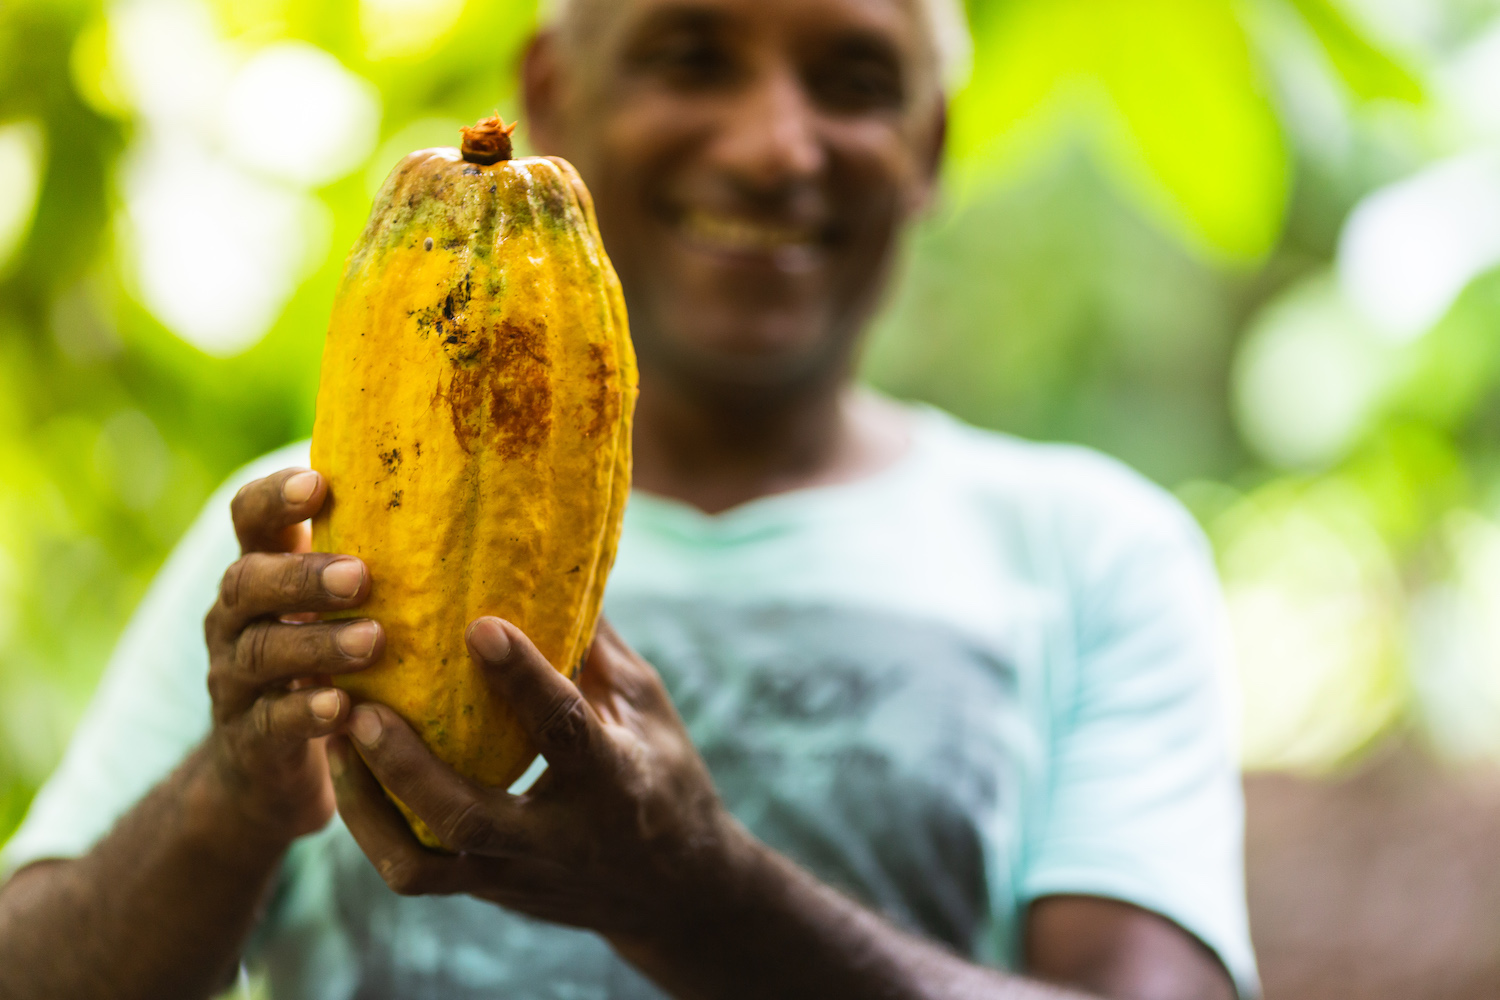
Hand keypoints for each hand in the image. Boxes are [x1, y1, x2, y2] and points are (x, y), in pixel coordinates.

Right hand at [201, 468, 383, 844]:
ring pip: (261, 652)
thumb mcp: (337, 607)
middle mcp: (236, 619)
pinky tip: (343, 707)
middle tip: (361, 576)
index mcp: (262, 571)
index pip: (250, 516)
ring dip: (317, 644)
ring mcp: (234, 680)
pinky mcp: (248, 739)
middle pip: (247, 582)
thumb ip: (377, 558)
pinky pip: (269, 722)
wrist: (263, 766)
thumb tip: (482, 495)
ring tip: (373, 641)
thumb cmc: (326, 659)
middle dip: (302, 576)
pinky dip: (304, 712)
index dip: (275, 497)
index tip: (319, 483)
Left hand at [328, 617, 747, 937]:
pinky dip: (373, 825)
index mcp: (614, 779)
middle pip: (468, 817)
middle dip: (406, 767)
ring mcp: (519, 874)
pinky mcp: (490, 891)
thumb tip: (549, 564)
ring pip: (425, 864)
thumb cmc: (665, 772)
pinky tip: (348, 772)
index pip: (564, 729)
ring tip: (333, 737)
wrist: (678, 891)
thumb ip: (593, 645)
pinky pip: (417, 872)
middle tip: (358, 709)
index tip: (478, 623)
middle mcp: (561, 837)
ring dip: (368, 804)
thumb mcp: (646, 705)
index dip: (522, 678)